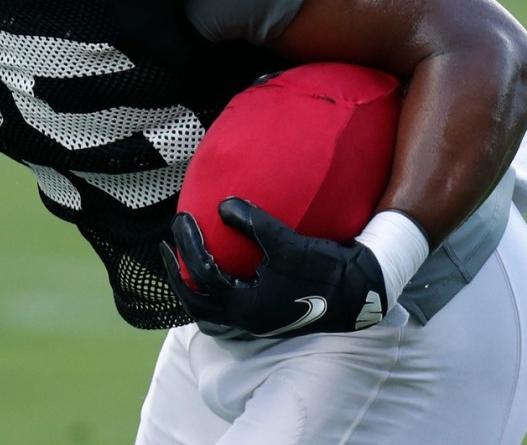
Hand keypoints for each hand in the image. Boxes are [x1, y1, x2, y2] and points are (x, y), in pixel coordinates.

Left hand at [160, 198, 386, 336]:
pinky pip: (225, 308)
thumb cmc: (323, 268)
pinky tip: (216, 268)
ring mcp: (255, 321)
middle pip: (194, 304)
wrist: (360, 292)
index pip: (200, 275)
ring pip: (208, 312)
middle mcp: (246, 320)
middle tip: (166, 246)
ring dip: (192, 287)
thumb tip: (221, 205)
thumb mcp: (285, 242)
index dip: (187, 243)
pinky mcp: (265, 316)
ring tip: (183, 259)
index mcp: (246, 305)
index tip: (182, 218)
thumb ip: (252, 222)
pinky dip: (212, 291)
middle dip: (175, 275)